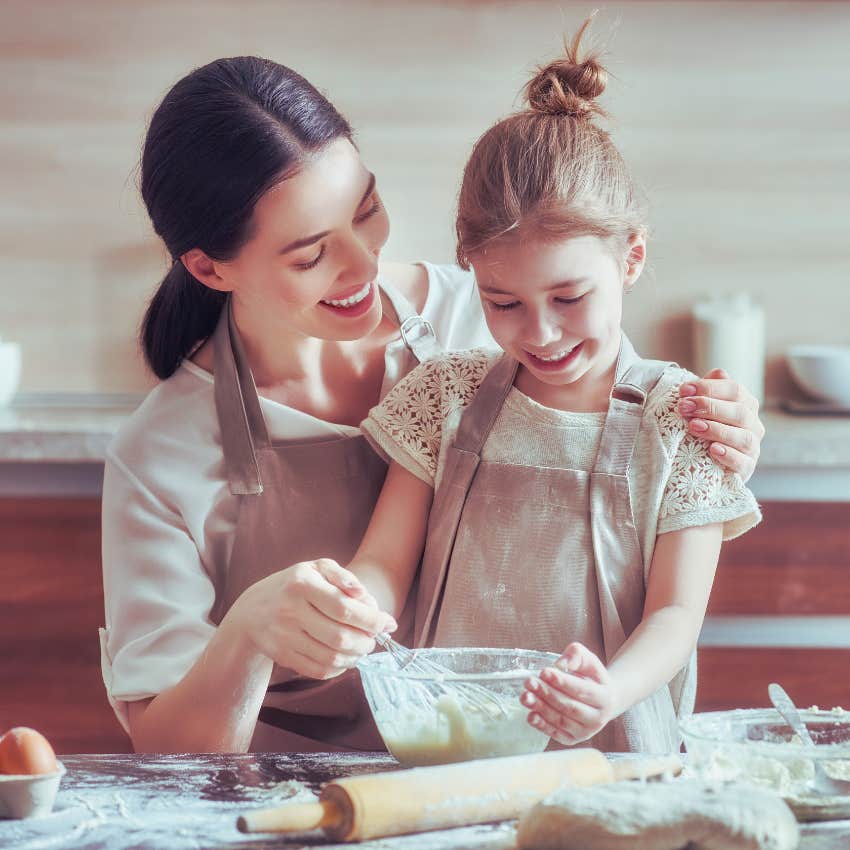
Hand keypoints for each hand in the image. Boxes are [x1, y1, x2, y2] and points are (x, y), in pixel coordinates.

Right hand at [224, 558, 397, 680]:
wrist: (252, 610)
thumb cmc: (294, 585)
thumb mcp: (316, 568)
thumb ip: (343, 577)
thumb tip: (364, 596)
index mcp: (302, 583)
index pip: (344, 608)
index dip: (372, 619)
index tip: (389, 623)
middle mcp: (290, 610)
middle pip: (339, 636)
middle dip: (366, 642)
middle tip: (374, 639)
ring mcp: (284, 635)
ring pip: (330, 657)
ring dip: (355, 657)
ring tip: (362, 648)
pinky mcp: (281, 655)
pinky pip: (317, 670)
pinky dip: (338, 668)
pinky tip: (345, 659)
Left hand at [520, 642, 616, 745]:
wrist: (600, 700)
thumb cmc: (592, 677)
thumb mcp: (588, 660)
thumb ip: (576, 655)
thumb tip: (560, 663)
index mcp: (605, 697)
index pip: (582, 690)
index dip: (562, 682)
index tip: (544, 672)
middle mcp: (598, 718)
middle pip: (570, 706)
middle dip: (547, 694)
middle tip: (529, 682)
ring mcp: (586, 731)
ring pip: (561, 721)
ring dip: (541, 708)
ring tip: (525, 696)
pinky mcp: (573, 739)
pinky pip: (556, 734)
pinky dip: (542, 726)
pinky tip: (530, 715)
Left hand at [677, 368, 764, 481]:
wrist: (706, 463)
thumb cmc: (704, 427)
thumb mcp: (704, 406)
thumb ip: (710, 389)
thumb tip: (717, 373)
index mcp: (745, 404)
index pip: (735, 390)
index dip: (709, 388)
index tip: (684, 390)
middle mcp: (753, 425)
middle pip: (740, 412)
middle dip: (710, 407)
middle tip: (684, 407)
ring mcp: (752, 448)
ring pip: (744, 437)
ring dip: (717, 430)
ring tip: (693, 426)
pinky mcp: (747, 468)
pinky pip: (743, 462)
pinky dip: (729, 455)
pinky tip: (713, 450)